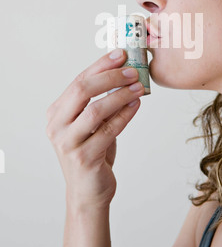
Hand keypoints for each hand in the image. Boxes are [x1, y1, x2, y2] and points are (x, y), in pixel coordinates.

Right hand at [46, 49, 144, 209]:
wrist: (88, 192)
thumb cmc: (92, 152)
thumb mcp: (90, 124)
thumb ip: (99, 101)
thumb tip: (124, 72)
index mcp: (56, 113)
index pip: (78, 81)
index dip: (100, 66)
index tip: (121, 54)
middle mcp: (57, 126)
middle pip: (82, 90)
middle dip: (110, 77)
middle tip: (132, 71)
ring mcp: (68, 143)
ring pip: (96, 110)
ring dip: (120, 95)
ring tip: (139, 87)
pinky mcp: (84, 158)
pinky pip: (109, 129)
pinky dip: (126, 114)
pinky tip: (137, 104)